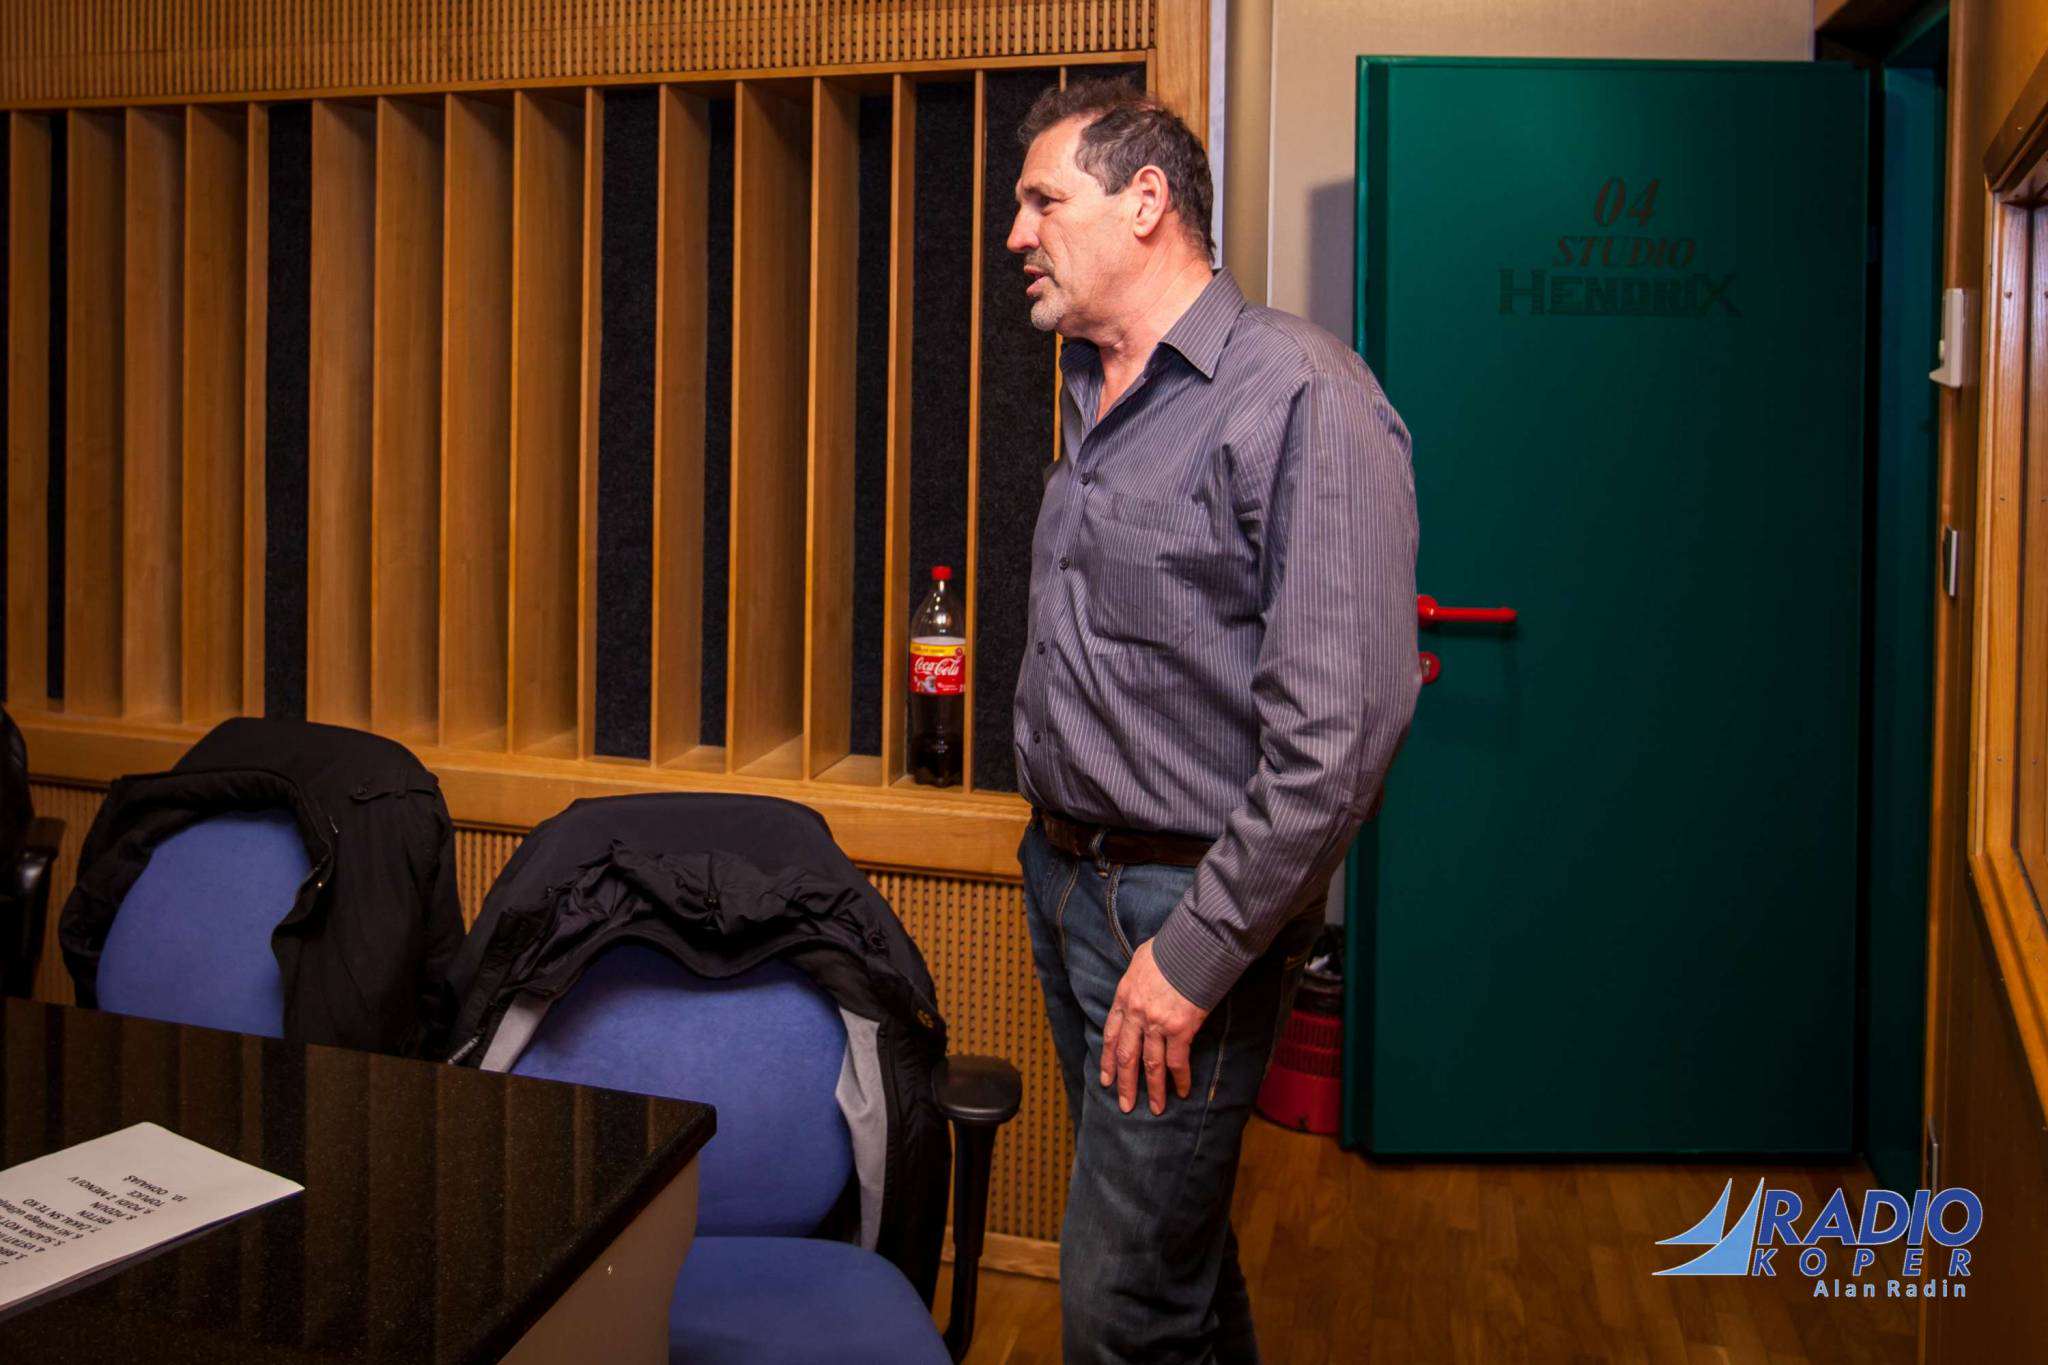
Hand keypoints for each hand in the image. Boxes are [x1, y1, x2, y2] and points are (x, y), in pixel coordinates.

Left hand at [1099, 940, 1209, 1114]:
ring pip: (1150, 1065)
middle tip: (1125, 1105)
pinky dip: (1180, 1079)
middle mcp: (1136, 1014)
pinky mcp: (1179, 1029)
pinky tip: (1182, 1092)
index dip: (1108, 1059)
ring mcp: (1156, 1023)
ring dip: (1153, 1090)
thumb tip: (1142, 983)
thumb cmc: (1170, 947)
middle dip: (1124, 1084)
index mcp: (1124, 997)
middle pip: (1126, 1056)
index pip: (1111, 1034)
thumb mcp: (1142, 960)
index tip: (1106, 1079)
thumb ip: (1138, 978)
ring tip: (1155, 1109)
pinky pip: (1177, 1061)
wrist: (1192, 945)